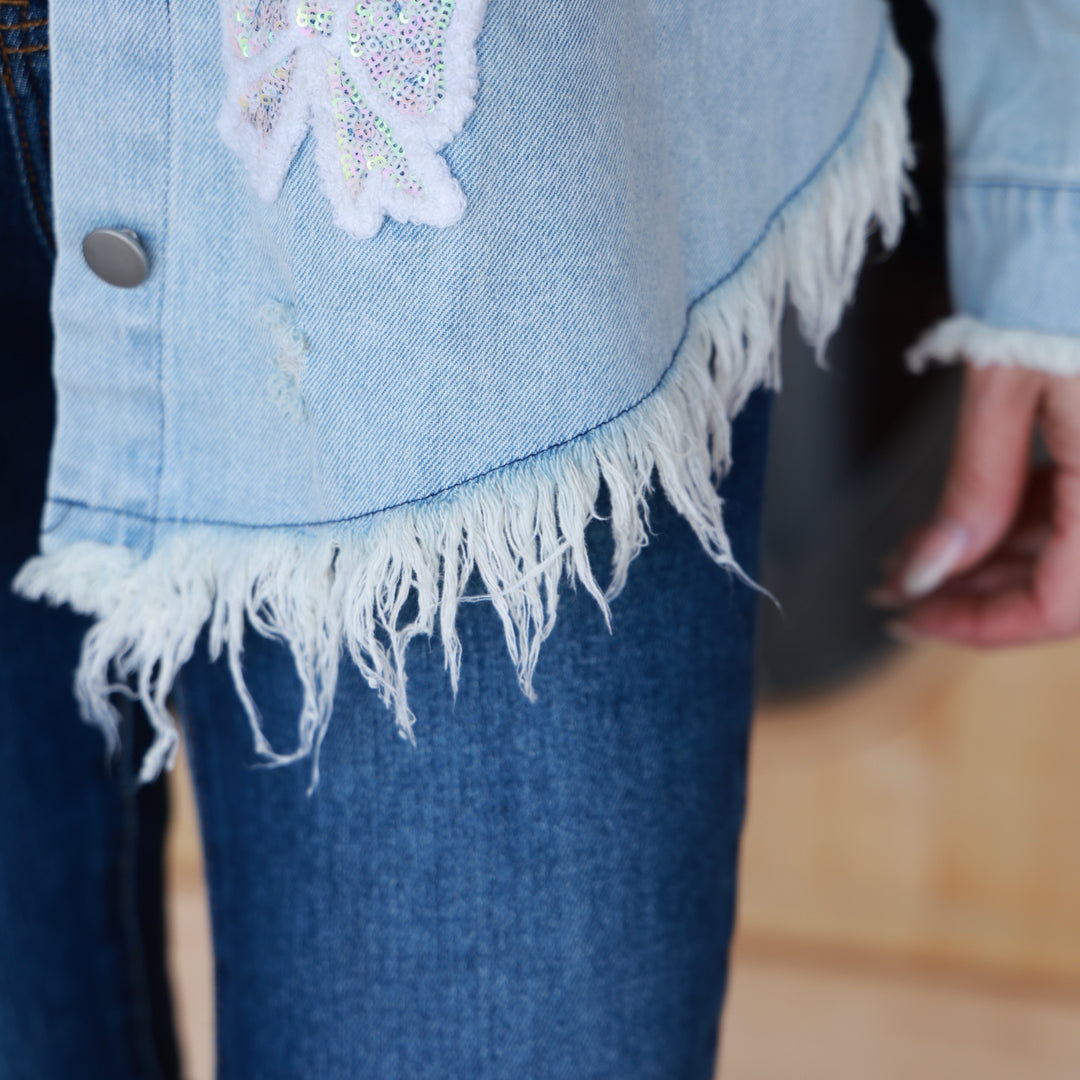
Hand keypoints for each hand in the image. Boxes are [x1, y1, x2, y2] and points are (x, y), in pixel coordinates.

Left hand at [870, 362, 1079, 645]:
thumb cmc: (1061, 274)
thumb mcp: (1007, 384)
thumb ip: (973, 492)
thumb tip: (926, 578)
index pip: (1061, 604)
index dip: (979, 625)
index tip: (905, 617)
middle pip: (1063, 586)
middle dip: (971, 594)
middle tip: (890, 590)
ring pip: (1067, 552)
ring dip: (987, 563)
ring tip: (906, 559)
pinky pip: (1074, 509)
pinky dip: (1013, 524)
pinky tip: (954, 527)